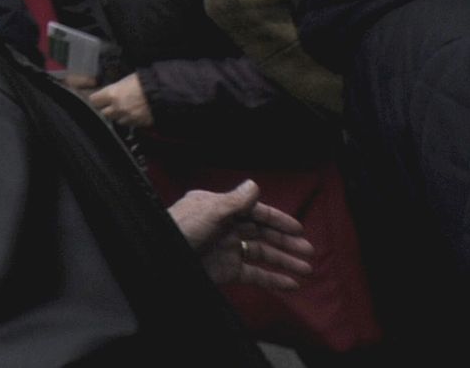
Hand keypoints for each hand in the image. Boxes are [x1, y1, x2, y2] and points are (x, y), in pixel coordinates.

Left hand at [86, 74, 151, 131]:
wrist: (163, 92)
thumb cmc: (145, 82)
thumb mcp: (125, 80)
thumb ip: (114, 88)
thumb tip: (108, 91)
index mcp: (112, 94)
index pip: (94, 100)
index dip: (95, 99)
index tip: (97, 98)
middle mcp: (117, 107)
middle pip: (103, 113)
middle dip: (106, 109)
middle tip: (110, 104)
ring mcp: (127, 117)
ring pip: (116, 120)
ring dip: (117, 115)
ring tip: (123, 108)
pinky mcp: (137, 124)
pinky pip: (128, 124)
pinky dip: (128, 120)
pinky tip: (132, 113)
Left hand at [171, 182, 311, 291]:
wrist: (160, 258)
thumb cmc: (180, 229)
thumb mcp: (208, 211)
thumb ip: (234, 201)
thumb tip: (254, 184)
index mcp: (219, 208)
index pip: (255, 212)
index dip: (277, 220)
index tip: (299, 229)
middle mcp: (225, 227)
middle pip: (262, 233)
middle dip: (286, 242)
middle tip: (309, 251)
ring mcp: (226, 250)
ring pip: (262, 255)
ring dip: (284, 262)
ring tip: (307, 270)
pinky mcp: (226, 271)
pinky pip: (254, 275)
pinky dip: (272, 280)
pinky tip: (291, 285)